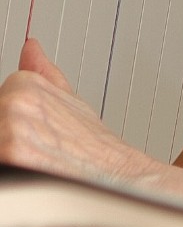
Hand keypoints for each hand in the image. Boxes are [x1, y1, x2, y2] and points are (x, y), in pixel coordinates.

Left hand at [0, 42, 182, 210]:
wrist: (125, 178)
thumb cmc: (98, 152)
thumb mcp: (73, 104)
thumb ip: (45, 77)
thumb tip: (31, 48)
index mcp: (23, 85)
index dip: (13, 132)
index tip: (37, 143)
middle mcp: (15, 102)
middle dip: (11, 145)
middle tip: (41, 157)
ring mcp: (11, 129)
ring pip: (0, 148)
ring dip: (14, 160)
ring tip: (42, 168)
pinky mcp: (12, 154)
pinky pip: (4, 166)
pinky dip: (17, 177)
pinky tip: (38, 177)